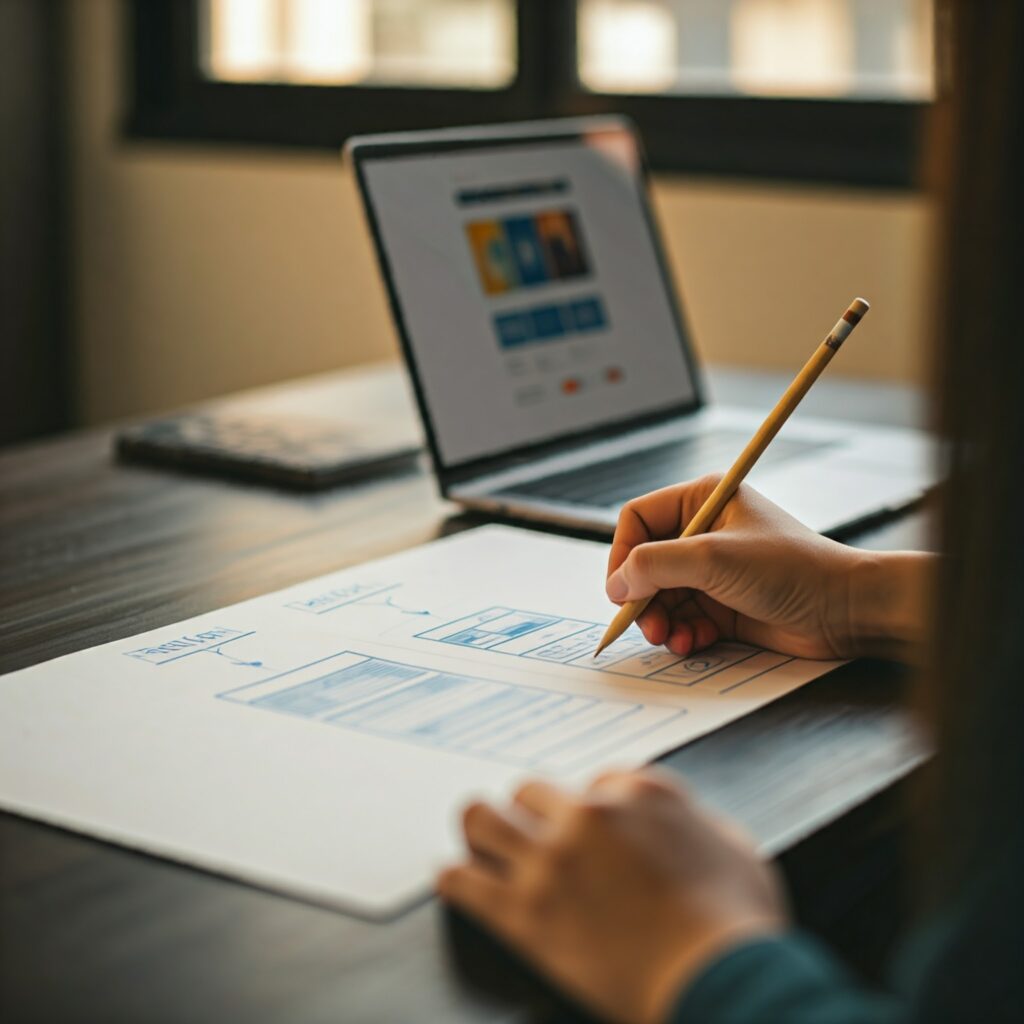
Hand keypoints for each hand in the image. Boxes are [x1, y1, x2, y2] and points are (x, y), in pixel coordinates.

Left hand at [437, 770, 785, 1023]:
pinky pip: (461, 880)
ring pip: (482, 817)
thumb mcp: (735, 846)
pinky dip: (456, 879)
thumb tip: (676, 819)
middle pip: (529, 790)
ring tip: (482, 841)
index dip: (590, 807)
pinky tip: (459, 880)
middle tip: (532, 833)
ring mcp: (551, 861)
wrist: (719, 979)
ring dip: (482, 828)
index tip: (588, 827)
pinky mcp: (523, 912)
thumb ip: (694, 818)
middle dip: (532, 812)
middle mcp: (588, 815)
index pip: (594, 781)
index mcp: (640, 793)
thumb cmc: (735, 924)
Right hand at [605, 475, 929, 660]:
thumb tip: (615, 583)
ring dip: (660, 621)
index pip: (637, 520)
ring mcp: (713, 571)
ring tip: (673, 638)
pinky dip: (681, 634)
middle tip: (647, 624)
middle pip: (644, 564)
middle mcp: (703, 533)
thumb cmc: (789, 569)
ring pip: (660, 597)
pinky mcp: (723, 605)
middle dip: (642, 597)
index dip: (622, 554)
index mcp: (702, 500)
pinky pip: (682, 620)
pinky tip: (693, 643)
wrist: (844, 610)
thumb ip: (654, 565)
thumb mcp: (712, 558)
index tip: (620, 589)